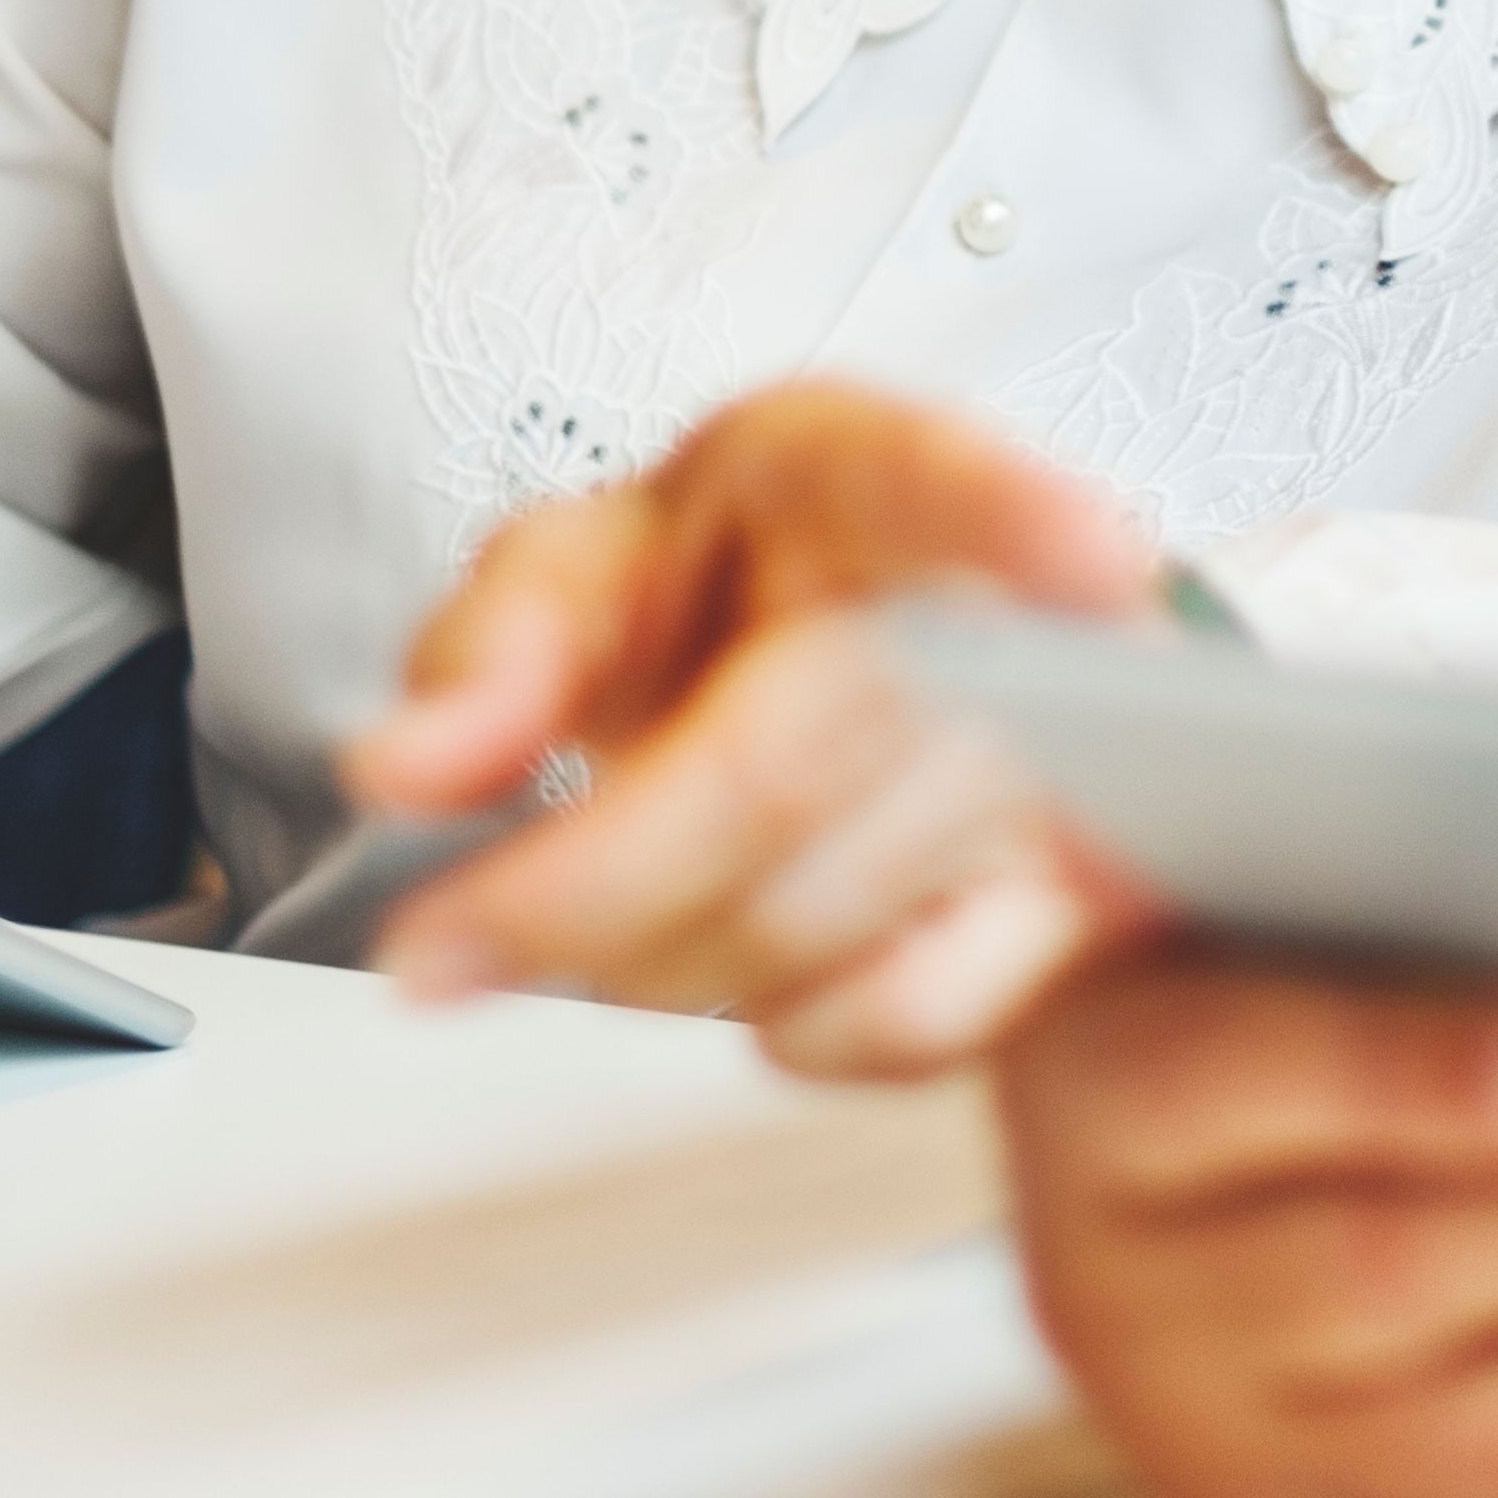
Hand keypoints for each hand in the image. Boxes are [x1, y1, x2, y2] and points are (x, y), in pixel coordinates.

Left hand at [347, 380, 1163, 1076]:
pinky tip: (747, 961)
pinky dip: (793, 1022)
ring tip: (606, 908)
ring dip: (663, 950)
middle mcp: (1000, 615)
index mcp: (869, 475)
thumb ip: (495, 643)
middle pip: (791, 758)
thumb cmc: (733, 607)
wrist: (849, 682)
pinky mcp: (1082, 913)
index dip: (1027, 518)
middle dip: (591, 876)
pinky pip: (917, 1018)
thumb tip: (405, 764)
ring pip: (825, 907)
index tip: (1092, 563)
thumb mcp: (588, 572)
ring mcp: (1064, 772)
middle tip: (441, 949)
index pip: (953, 478)